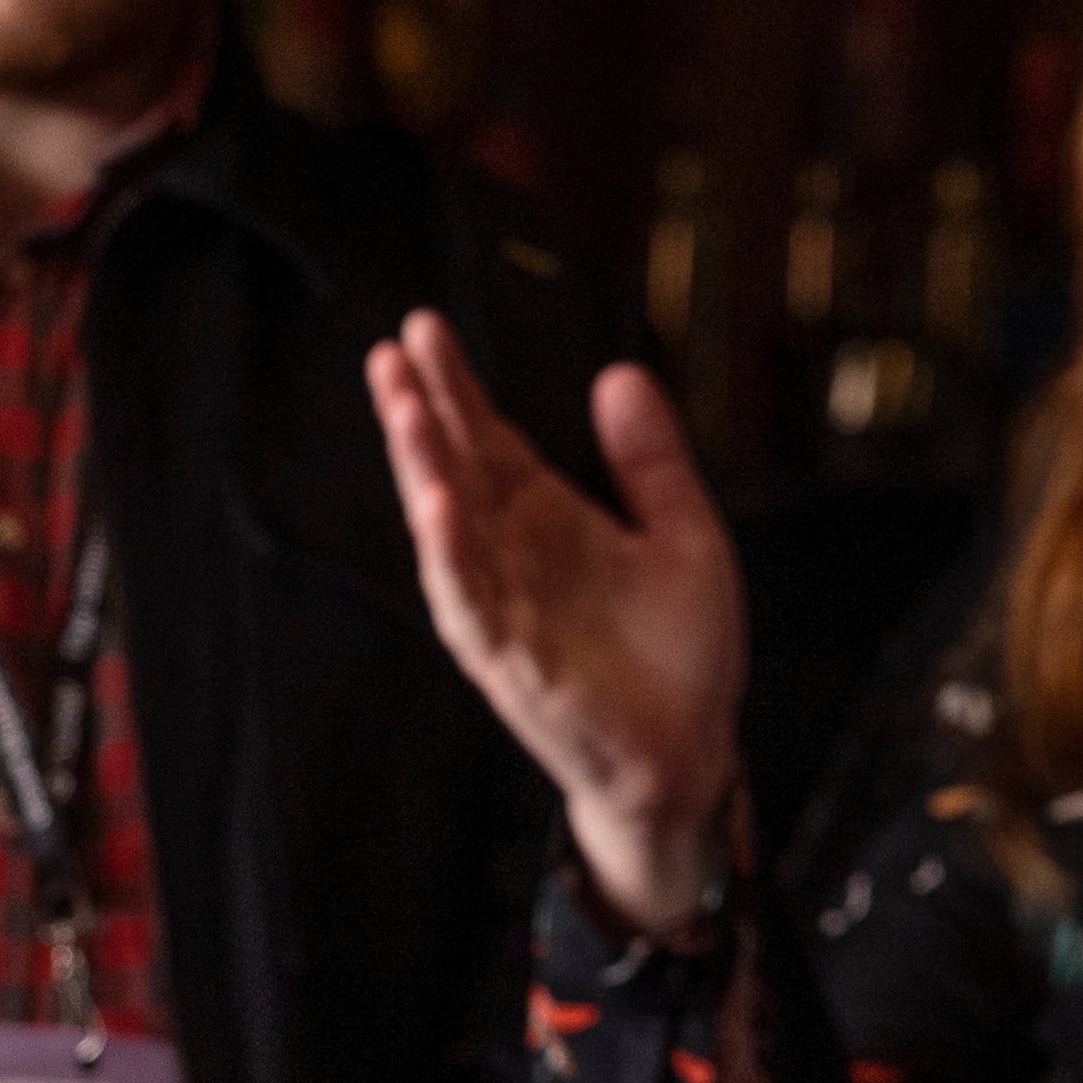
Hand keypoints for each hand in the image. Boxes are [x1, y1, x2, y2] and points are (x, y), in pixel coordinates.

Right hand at [365, 316, 748, 944]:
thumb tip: (620, 372)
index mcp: (547, 525)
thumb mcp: (684, 534)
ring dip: (422, 473)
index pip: (488, 442)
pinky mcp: (513, 665)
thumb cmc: (681, 653)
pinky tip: (437, 509)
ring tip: (403, 411)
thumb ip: (651, 461)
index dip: (455, 389)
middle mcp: (512, 562)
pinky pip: (470, 607)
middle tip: (390, 351)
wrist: (692, 753)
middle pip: (454, 473)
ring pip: (447, 533)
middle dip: (419, 414)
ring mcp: (505, 612)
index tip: (423, 329)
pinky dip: (452, 559)